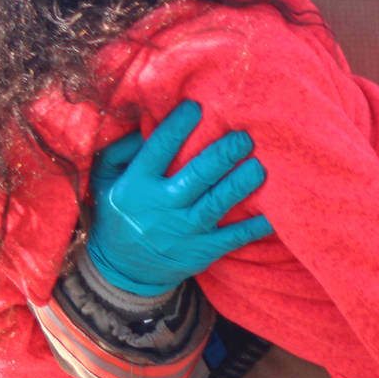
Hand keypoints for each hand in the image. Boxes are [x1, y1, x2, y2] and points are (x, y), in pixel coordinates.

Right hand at [86, 100, 272, 295]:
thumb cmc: (118, 214)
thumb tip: (147, 121)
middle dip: (223, 154)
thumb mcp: (105, 181)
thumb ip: (121, 150)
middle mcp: (161, 207)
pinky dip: (254, 226)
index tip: (197, 106)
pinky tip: (273, 214)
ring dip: (241, 183)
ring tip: (260, 165)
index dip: (178, 126)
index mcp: (136, 186)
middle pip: (197, 175)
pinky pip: (232, 237)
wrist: (122, 271)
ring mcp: (184, 231)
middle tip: (243, 137)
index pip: (158, 149)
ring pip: (217, 202)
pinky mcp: (202, 251)